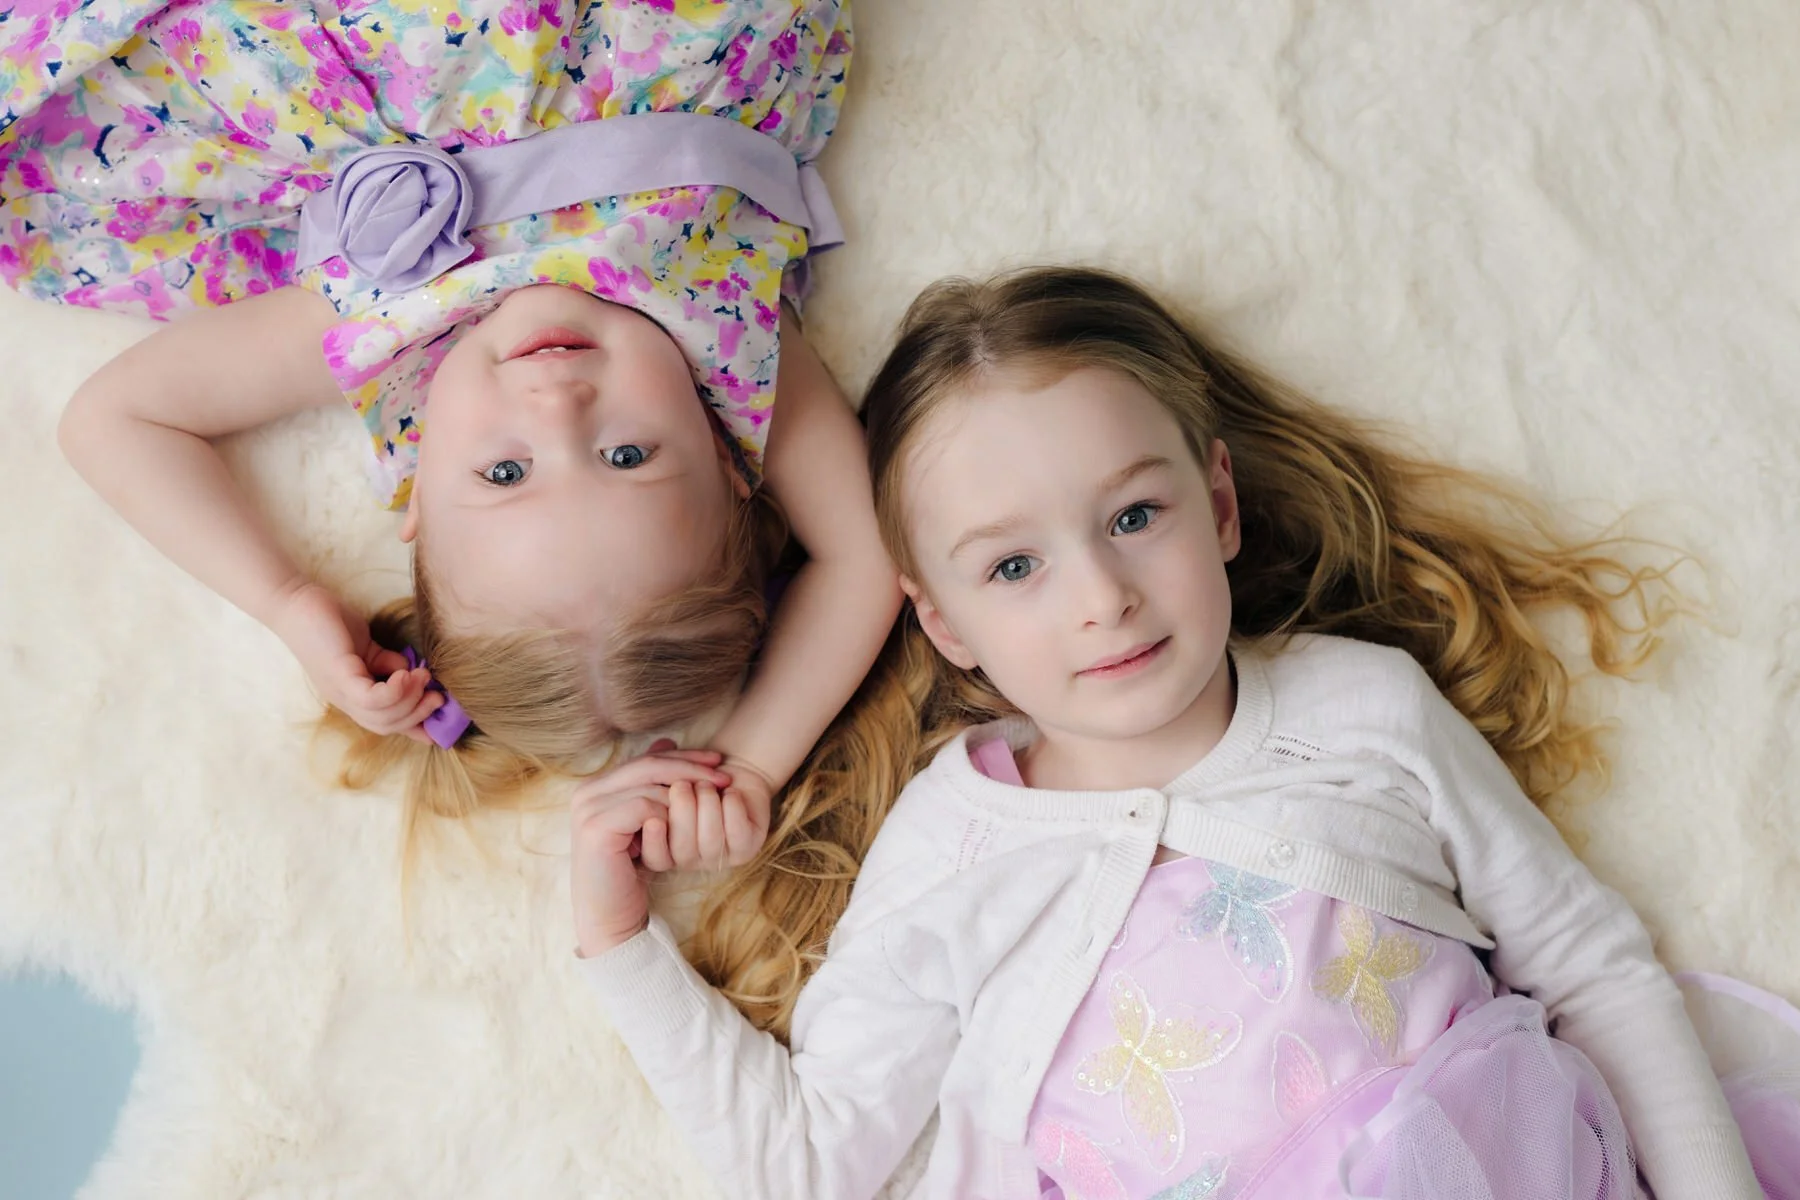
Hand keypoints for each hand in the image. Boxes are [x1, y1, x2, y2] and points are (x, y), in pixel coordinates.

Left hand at [270, 581, 440, 740]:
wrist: (295, 601)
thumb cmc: (329, 621)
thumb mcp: (367, 646)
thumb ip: (386, 662)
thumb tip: (410, 671)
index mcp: (352, 696)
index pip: (385, 723)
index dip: (415, 725)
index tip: (441, 714)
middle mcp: (345, 700)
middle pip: (387, 725)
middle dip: (419, 714)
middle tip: (438, 694)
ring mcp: (340, 690)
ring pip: (382, 717)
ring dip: (411, 699)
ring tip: (423, 677)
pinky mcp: (340, 676)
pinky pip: (373, 699)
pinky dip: (396, 690)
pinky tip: (405, 672)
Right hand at [569, 740, 730, 956]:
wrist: (608, 916)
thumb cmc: (628, 873)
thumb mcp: (645, 822)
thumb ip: (652, 786)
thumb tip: (668, 739)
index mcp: (596, 787)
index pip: (646, 758)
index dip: (684, 756)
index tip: (718, 761)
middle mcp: (586, 793)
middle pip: (648, 764)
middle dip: (691, 768)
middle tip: (724, 776)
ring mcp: (587, 809)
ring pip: (649, 785)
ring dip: (685, 794)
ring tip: (710, 803)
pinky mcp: (596, 828)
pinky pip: (645, 807)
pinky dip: (669, 814)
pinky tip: (684, 827)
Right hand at [636, 751, 773, 873]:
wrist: (734, 776)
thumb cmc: (694, 778)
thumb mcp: (666, 777)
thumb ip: (655, 772)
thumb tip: (661, 747)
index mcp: (666, 849)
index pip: (655, 858)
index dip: (654, 841)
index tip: (653, 817)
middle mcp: (691, 861)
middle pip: (681, 849)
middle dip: (683, 811)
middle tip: (684, 784)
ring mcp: (718, 858)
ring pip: (711, 842)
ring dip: (708, 805)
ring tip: (708, 783)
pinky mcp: (746, 849)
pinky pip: (737, 833)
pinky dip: (732, 807)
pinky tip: (730, 792)